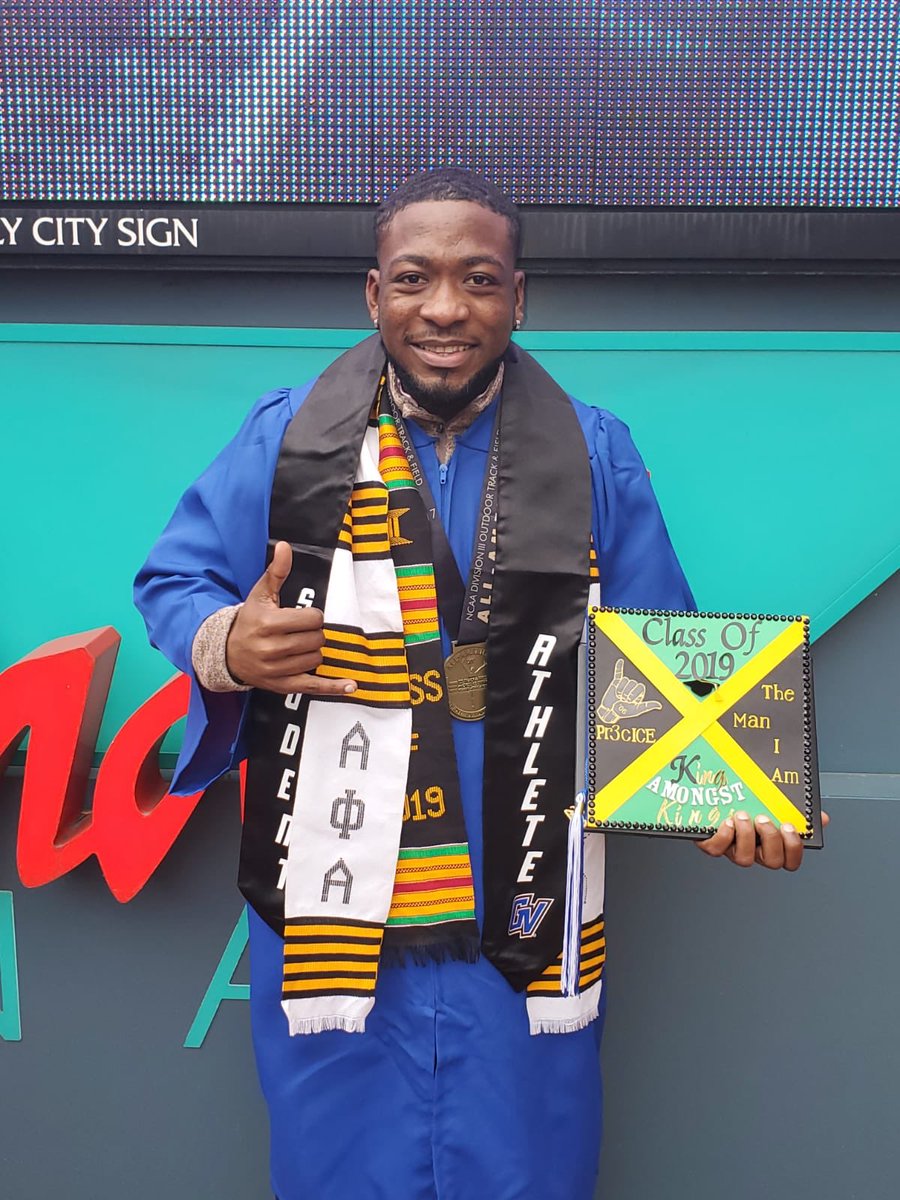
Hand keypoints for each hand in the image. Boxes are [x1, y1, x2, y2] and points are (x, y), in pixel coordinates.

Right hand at [226, 541, 355, 696]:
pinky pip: (313, 687)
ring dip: (313, 651)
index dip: (312, 616)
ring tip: (297, 646)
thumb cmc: (248, 621)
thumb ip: (276, 571)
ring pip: (317, 658)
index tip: (302, 617)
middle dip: (313, 633)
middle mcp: (272, 648)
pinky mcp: (282, 686)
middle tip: (299, 632)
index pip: (313, 619)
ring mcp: (277, 669)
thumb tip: (285, 546)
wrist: (226, 653)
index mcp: (269, 623)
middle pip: (317, 639)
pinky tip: (350, 686)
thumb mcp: (260, 594)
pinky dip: (333, 687)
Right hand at [597, 658, 662, 723]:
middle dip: (626, 692)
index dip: (634, 693)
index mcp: (639, 692)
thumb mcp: (636, 710)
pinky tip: (620, 661)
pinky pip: (618, 673)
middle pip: (632, 682)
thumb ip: (647, 706)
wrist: (610, 711)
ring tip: (618, 696)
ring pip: (625, 680)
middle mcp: (633, 687)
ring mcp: (624, 684)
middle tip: (623, 699)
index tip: (630, 701)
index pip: (640, 686)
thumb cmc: (624, 712)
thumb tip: (659, 705)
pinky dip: (619, 667)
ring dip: (620, 689)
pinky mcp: (616, 682)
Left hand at [696, 809, 829, 870]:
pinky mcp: (711, 844)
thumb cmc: (744, 802)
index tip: (790, 827)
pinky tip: (726, 821)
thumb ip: (796, 809)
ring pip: (745, 859)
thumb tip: (821, 817)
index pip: (790, 860)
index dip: (793, 848)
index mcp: (770, 843)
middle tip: (764, 819)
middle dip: (771, 840)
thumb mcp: (773, 802)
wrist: (708, 797)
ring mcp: (732, 849)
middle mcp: (753, 851)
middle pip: (771, 862)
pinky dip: (723, 837)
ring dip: (746, 836)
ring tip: (743, 815)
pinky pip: (716, 850)